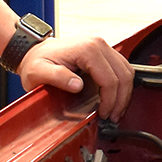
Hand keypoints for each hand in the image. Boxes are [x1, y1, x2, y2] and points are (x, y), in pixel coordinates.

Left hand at [18, 31, 135, 118]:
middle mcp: (98, 45)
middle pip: (123, 75)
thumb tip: (77, 86)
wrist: (34, 51)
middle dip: (121, 100)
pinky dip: (121, 85)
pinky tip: (114, 98)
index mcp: (87, 49)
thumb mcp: (39, 72)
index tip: (104, 114)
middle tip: (113, 117)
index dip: (110, 101)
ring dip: (124, 93)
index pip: (110, 79)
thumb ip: (58, 77)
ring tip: (115, 110)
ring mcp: (102, 47)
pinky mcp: (103, 52)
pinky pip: (121, 69)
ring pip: (126, 71)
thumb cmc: (36, 61)